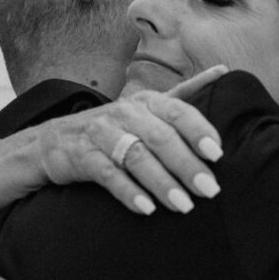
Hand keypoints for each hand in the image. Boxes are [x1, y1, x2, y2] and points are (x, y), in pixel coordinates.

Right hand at [32, 65, 228, 214]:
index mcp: (147, 101)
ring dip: (162, 183)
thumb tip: (224, 71)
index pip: (178, 111)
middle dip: (187, 165)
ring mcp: (101, 134)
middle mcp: (125, 113)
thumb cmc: (114, 128)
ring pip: (136, 157)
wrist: (54, 140)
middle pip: (160, 137)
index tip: (218, 154)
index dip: (199, 131)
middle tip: (209, 190)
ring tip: (183, 206)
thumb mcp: (146, 108)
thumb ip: (183, 95)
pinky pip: (108, 174)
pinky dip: (128, 192)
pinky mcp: (81, 155)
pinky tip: (146, 208)